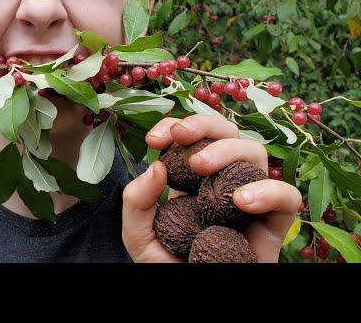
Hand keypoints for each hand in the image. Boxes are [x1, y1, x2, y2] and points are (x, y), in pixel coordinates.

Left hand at [122, 115, 302, 262]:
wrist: (194, 299)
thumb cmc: (167, 267)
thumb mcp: (138, 237)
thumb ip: (136, 203)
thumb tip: (155, 167)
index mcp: (191, 180)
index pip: (192, 137)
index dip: (176, 127)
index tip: (154, 140)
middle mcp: (223, 183)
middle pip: (227, 132)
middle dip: (203, 124)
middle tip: (180, 137)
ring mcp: (250, 200)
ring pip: (255, 153)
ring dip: (228, 150)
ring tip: (202, 168)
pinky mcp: (273, 226)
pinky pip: (288, 196)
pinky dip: (270, 190)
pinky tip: (241, 202)